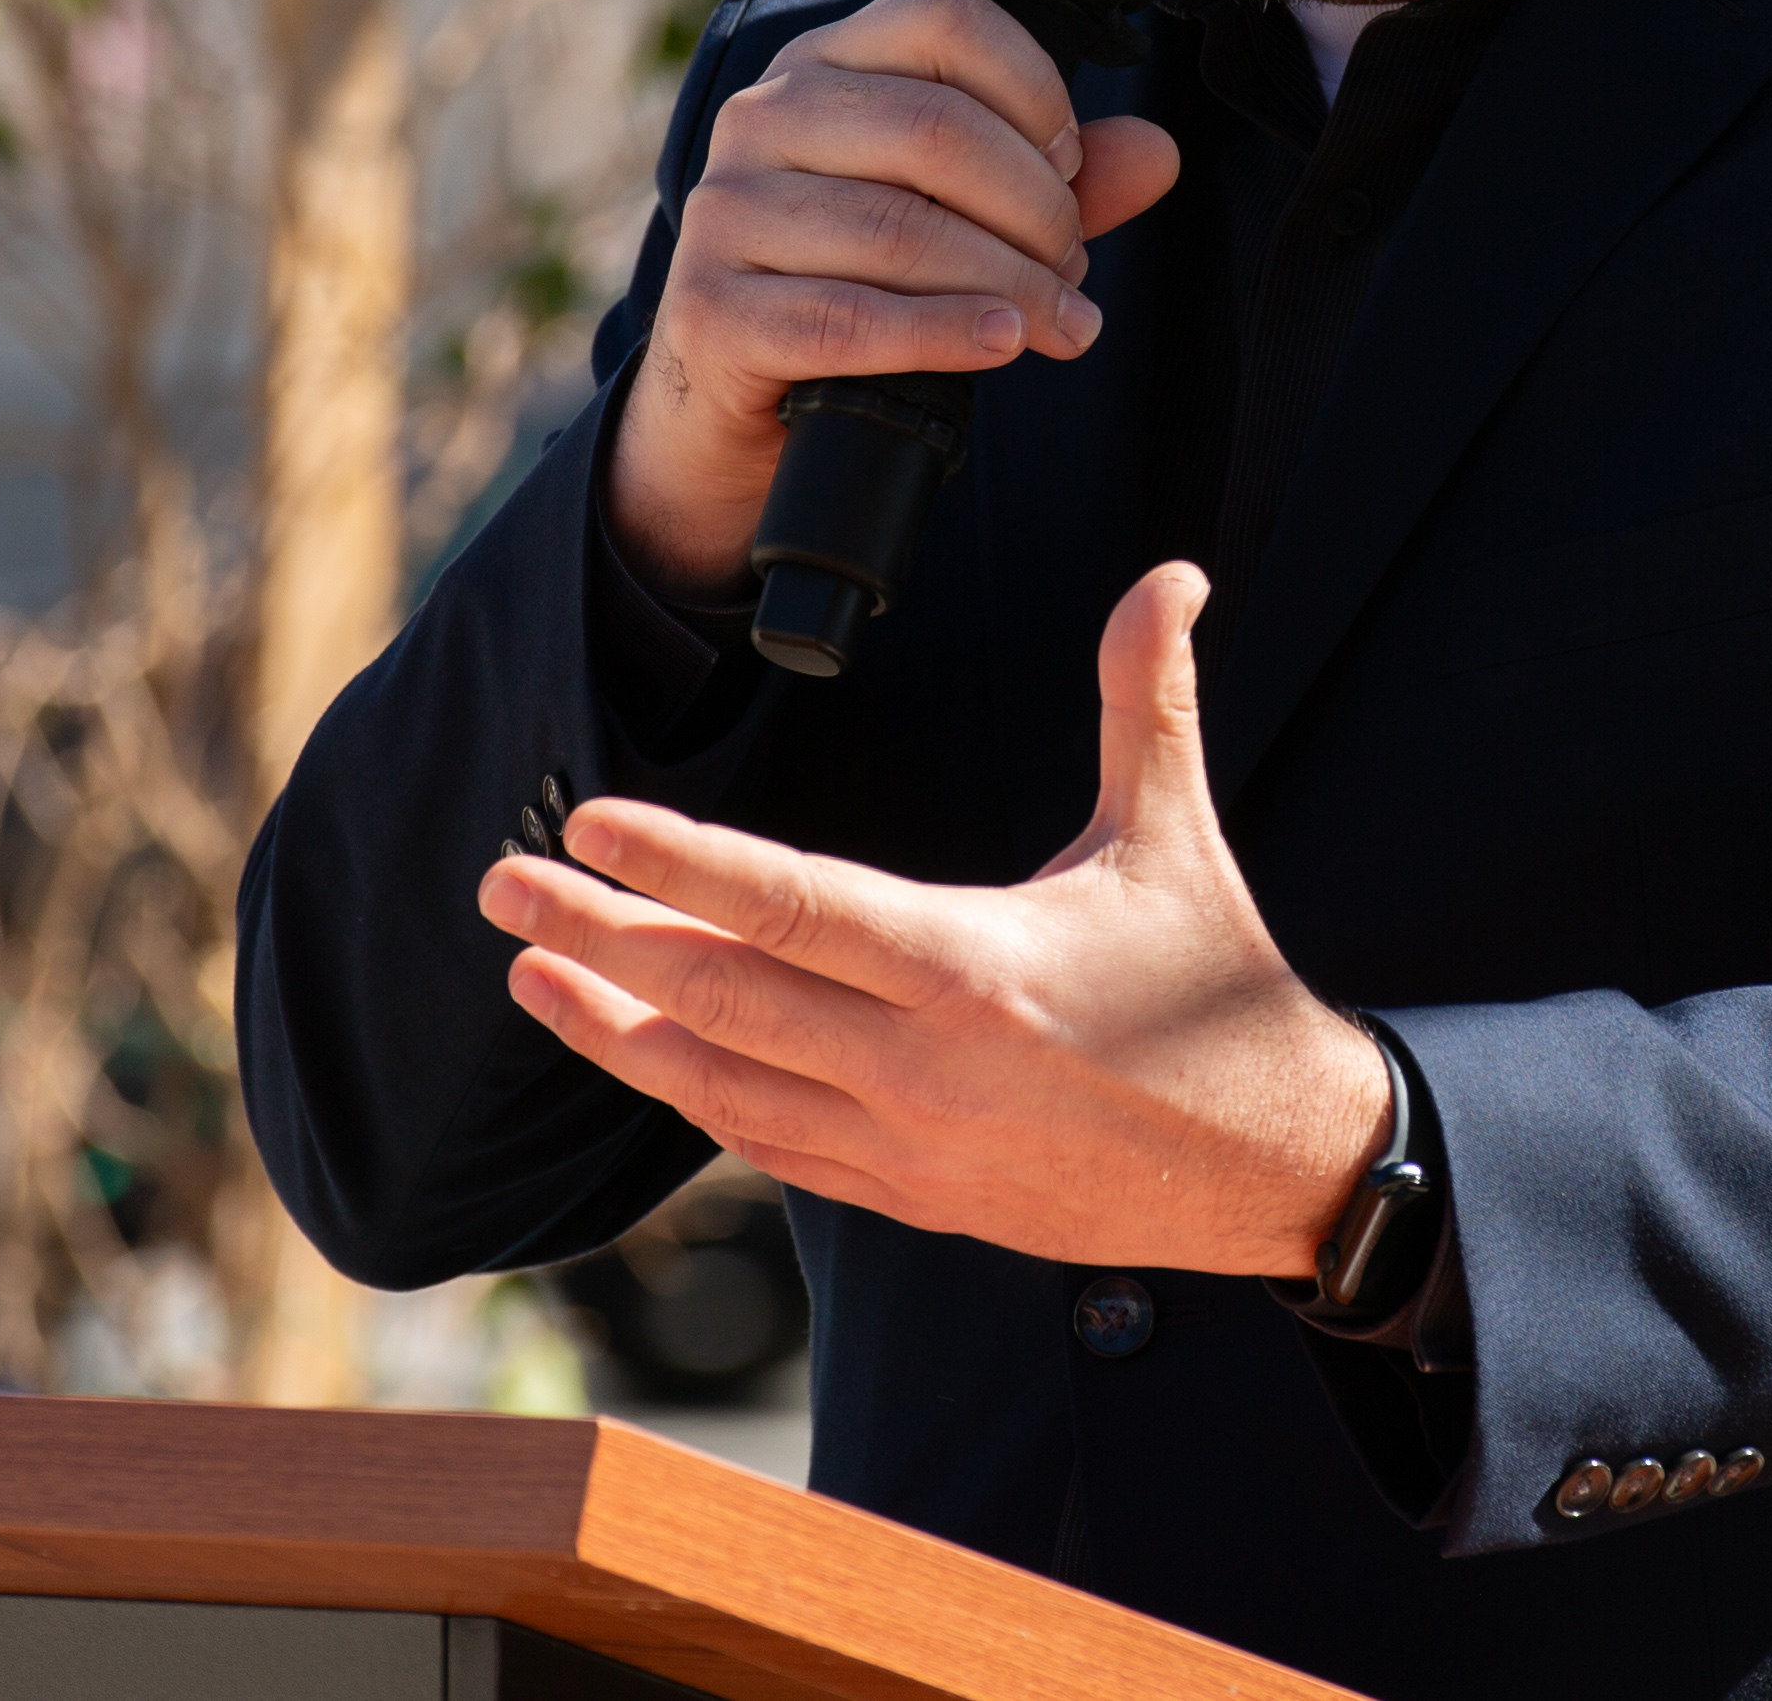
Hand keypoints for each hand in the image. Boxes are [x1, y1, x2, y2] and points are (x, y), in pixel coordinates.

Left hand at [478, 562, 1390, 1277]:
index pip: (786, 906)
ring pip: (720, 1088)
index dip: (676, 864)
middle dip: (596, 935)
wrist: (1273, 1164)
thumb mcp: (1175, 836)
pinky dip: (694, 1100)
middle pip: (719, 995)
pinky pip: (771, 1150)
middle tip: (497, 885)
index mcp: (972, 963)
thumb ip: (1147, 699)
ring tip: (531, 972)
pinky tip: (641, 1053)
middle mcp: (921, 1064)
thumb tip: (1174, 573)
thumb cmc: (1218, 985)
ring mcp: (907, 1145)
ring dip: (613, 1028)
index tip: (583, 824)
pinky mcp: (912, 1198)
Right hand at [611, 0, 1182, 593]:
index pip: (948, 22)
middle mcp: (764, 117)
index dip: (1035, 91)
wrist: (739, 400)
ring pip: (900, 230)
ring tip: (1060, 322)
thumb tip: (1159, 153)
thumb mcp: (962, 217)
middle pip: (936, 128)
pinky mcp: (711, 308)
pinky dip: (946, 334)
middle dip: (1037, 208)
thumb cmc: (861, 280)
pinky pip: (850, 318)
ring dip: (1010, 282)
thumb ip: (1054, 179)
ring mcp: (726, 211)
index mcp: (825, 64)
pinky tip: (1003, 343)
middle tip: (1072, 267)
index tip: (1071, 162)